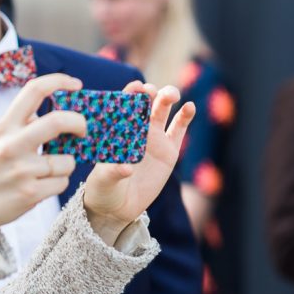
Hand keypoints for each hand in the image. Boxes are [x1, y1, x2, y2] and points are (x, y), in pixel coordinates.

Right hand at [0, 74, 86, 233]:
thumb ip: (20, 125)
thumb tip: (51, 111)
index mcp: (4, 127)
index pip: (34, 90)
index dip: (59, 81)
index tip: (76, 85)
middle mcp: (12, 145)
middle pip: (59, 121)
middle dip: (79, 123)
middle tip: (82, 129)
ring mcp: (22, 170)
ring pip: (67, 161)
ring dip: (65, 166)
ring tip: (46, 172)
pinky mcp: (31, 193)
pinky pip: (62, 183)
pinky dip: (57, 184)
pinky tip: (41, 187)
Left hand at [82, 82, 195, 244]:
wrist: (119, 207)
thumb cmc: (104, 188)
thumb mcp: (104, 180)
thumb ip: (113, 171)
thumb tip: (126, 168)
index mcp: (117, 129)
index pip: (124, 104)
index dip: (131, 92)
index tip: (136, 87)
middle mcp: (136, 128)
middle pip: (145, 102)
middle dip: (150, 92)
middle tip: (152, 91)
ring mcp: (154, 137)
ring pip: (163, 110)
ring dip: (168, 97)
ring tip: (172, 95)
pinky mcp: (170, 150)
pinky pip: (179, 129)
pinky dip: (185, 116)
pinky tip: (190, 107)